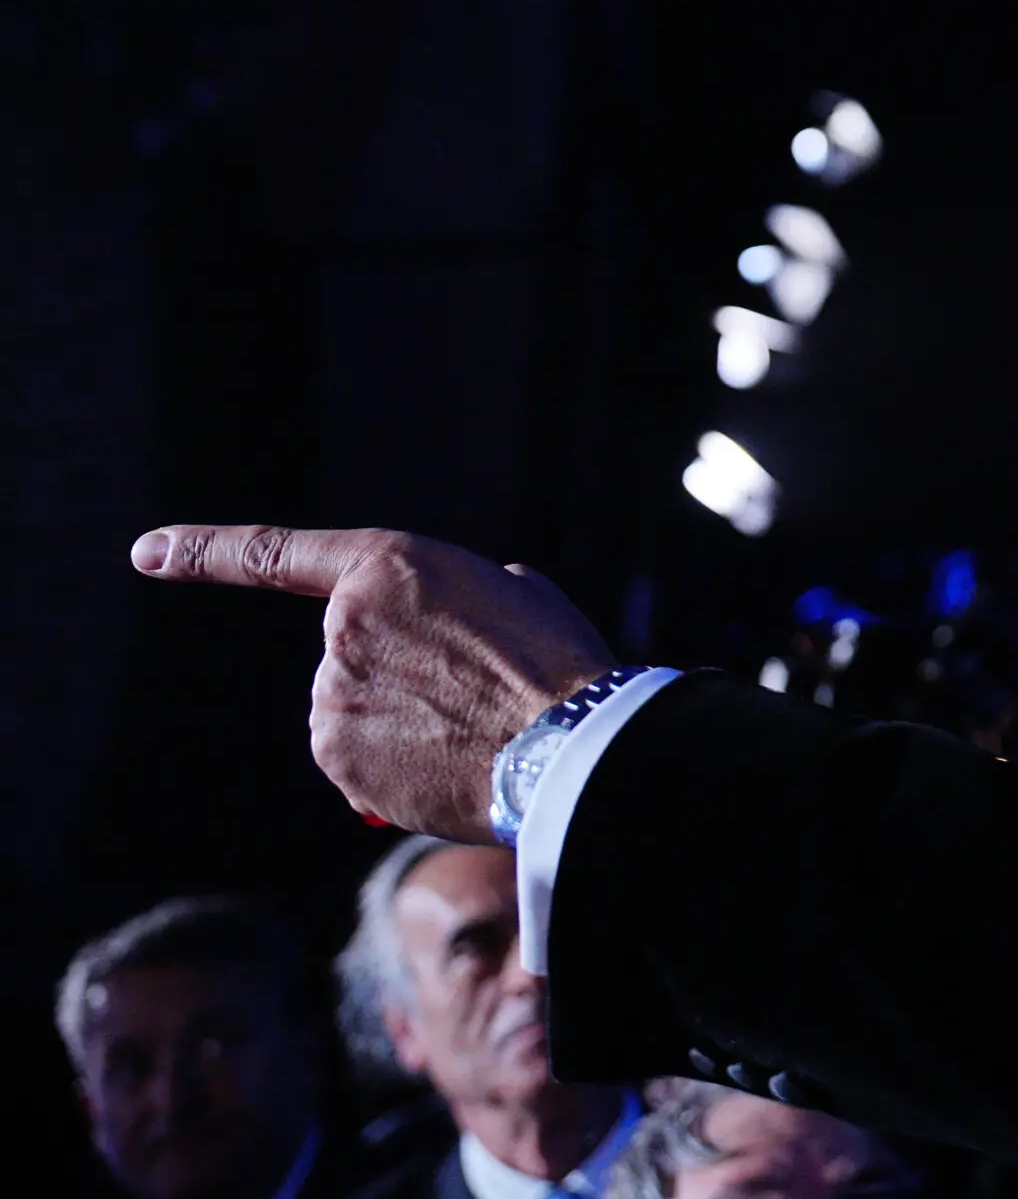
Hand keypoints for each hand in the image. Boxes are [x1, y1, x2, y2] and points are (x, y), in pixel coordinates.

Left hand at [129, 525, 613, 841]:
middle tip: (471, 690)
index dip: (204, 552)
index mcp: (387, 565)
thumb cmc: (558, 662)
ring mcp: (333, 696)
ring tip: (472, 729)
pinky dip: (394, 767)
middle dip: (398, 675)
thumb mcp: (514, 594)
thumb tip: (451, 628)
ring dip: (400, 723)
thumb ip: (457, 596)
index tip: (146, 553)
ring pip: (353, 711)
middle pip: (351, 655)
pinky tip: (450, 765)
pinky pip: (356, 761)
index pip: (272, 554)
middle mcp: (343, 627)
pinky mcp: (337, 758)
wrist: (569, 744)